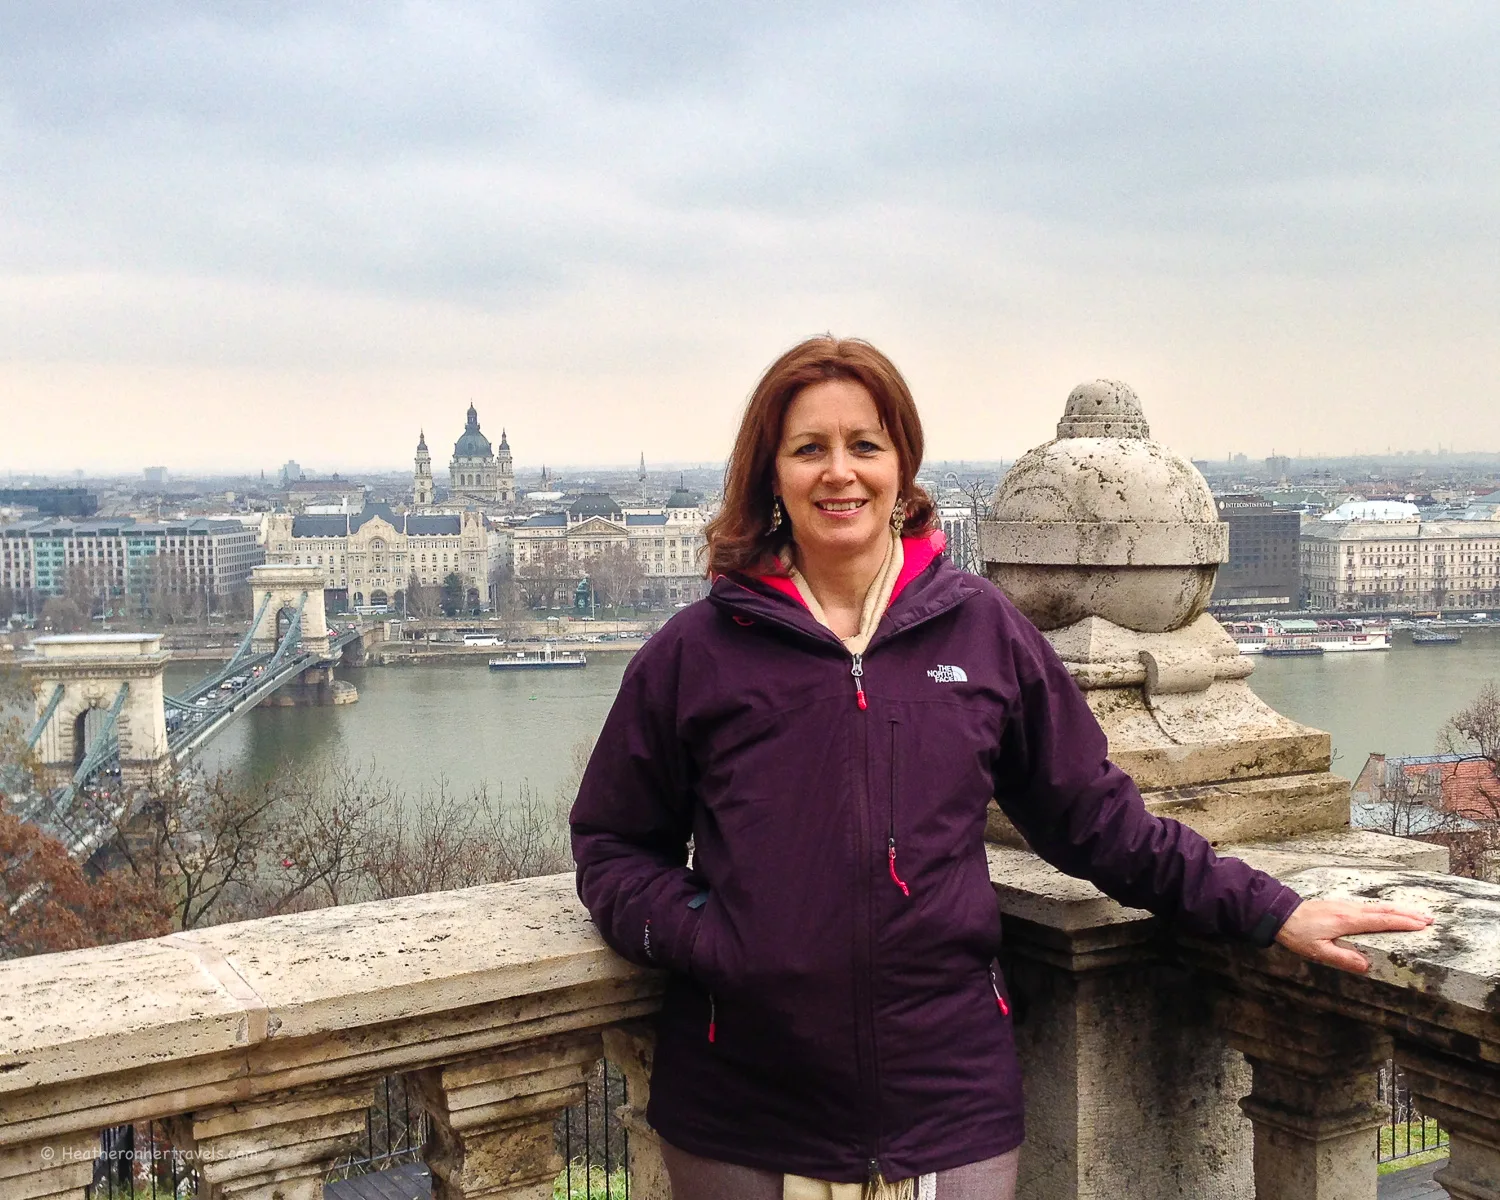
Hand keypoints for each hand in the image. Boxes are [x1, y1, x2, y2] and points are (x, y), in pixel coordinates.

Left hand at [1274, 899, 1433, 973]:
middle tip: (1430, 919)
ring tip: (1416, 915)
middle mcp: (1350, 910)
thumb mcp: (1318, 951)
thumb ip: (1343, 958)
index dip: (1403, 923)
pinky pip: (1369, 906)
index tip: (1422, 925)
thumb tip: (1367, 966)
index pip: (1382, 921)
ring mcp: (1345, 905)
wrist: (1279, 914)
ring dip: (1398, 910)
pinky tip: (1388, 912)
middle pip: (1384, 911)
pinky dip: (1385, 909)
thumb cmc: (1298, 934)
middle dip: (1408, 914)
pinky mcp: (1340, 905)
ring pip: (1378, 907)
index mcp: (1348, 921)